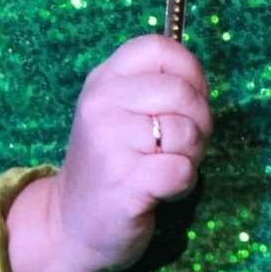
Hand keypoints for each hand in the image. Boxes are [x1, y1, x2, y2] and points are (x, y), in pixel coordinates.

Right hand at [6, 35, 211, 271]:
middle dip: (200, 120)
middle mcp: (101, 104)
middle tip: (183, 143)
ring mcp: (109, 142)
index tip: (190, 98)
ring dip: (192, 155)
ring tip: (167, 166)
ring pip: (186, 132)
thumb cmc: (109, 165)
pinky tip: (162, 189)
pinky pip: (182, 170)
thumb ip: (152, 89)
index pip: (158, 48)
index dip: (190, 71)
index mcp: (103, 80)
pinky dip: (184, 183)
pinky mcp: (124, 181)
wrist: (71, 224)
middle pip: (181, 91)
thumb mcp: (117, 113)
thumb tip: (199, 82)